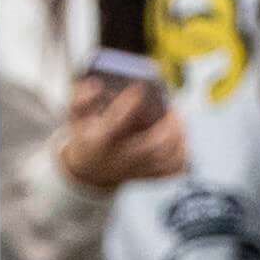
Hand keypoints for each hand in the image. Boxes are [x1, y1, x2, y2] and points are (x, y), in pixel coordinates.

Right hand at [55, 71, 187, 187]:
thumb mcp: (76, 117)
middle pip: (152, 146)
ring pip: (167, 157)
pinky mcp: (150, 174)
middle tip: (171, 109)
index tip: (139, 87)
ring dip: (178, 137)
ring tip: (178, 119)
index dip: (129, 104)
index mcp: (100, 140)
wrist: (91, 171)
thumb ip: (82, 98)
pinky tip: (180, 139)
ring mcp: (137, 168)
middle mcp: (120, 156)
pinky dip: (183, 154)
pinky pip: (173, 168)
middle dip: (167, 126)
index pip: (116, 123)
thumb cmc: (88, 136)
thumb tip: (96, 85)